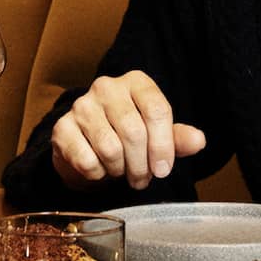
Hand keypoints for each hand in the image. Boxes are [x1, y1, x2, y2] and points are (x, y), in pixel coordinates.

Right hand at [50, 70, 205, 191]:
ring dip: (120, 170)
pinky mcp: (62, 127)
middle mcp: (106, 87)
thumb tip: (198, 141)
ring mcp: (81, 105)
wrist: (86, 144)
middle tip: (143, 178)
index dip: (164, 146)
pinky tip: (100, 168)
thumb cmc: (127, 137)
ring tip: (122, 170)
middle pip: (133, 131)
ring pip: (110, 148)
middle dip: (142, 165)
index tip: (164, 169)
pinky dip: (98, 174)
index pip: (156, 109)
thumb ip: (178, 138)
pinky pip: (87, 160)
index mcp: (135, 82)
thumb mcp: (157, 135)